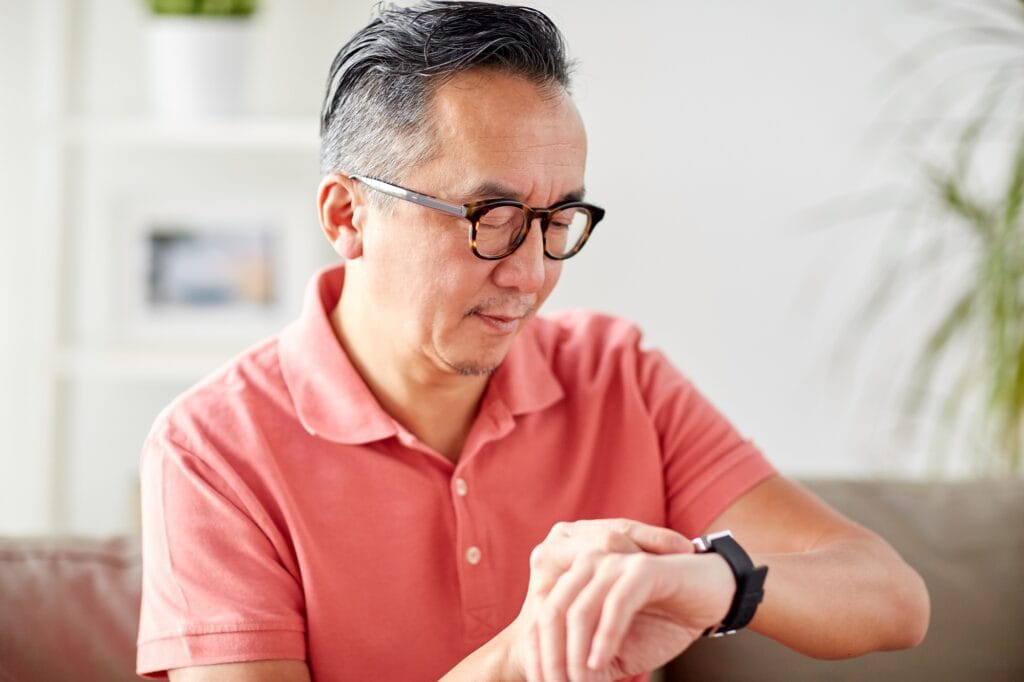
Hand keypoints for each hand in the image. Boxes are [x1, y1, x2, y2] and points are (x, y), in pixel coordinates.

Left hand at [505, 520, 734, 680]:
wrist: (713, 596)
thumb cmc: (663, 620)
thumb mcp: (619, 650)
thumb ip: (590, 664)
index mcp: (574, 578)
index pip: (541, 618)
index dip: (537, 656)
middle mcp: (587, 564)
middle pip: (551, 613)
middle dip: (551, 659)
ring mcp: (614, 562)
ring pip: (578, 611)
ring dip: (574, 655)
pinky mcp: (642, 568)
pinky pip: (615, 605)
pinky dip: (604, 638)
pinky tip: (600, 663)